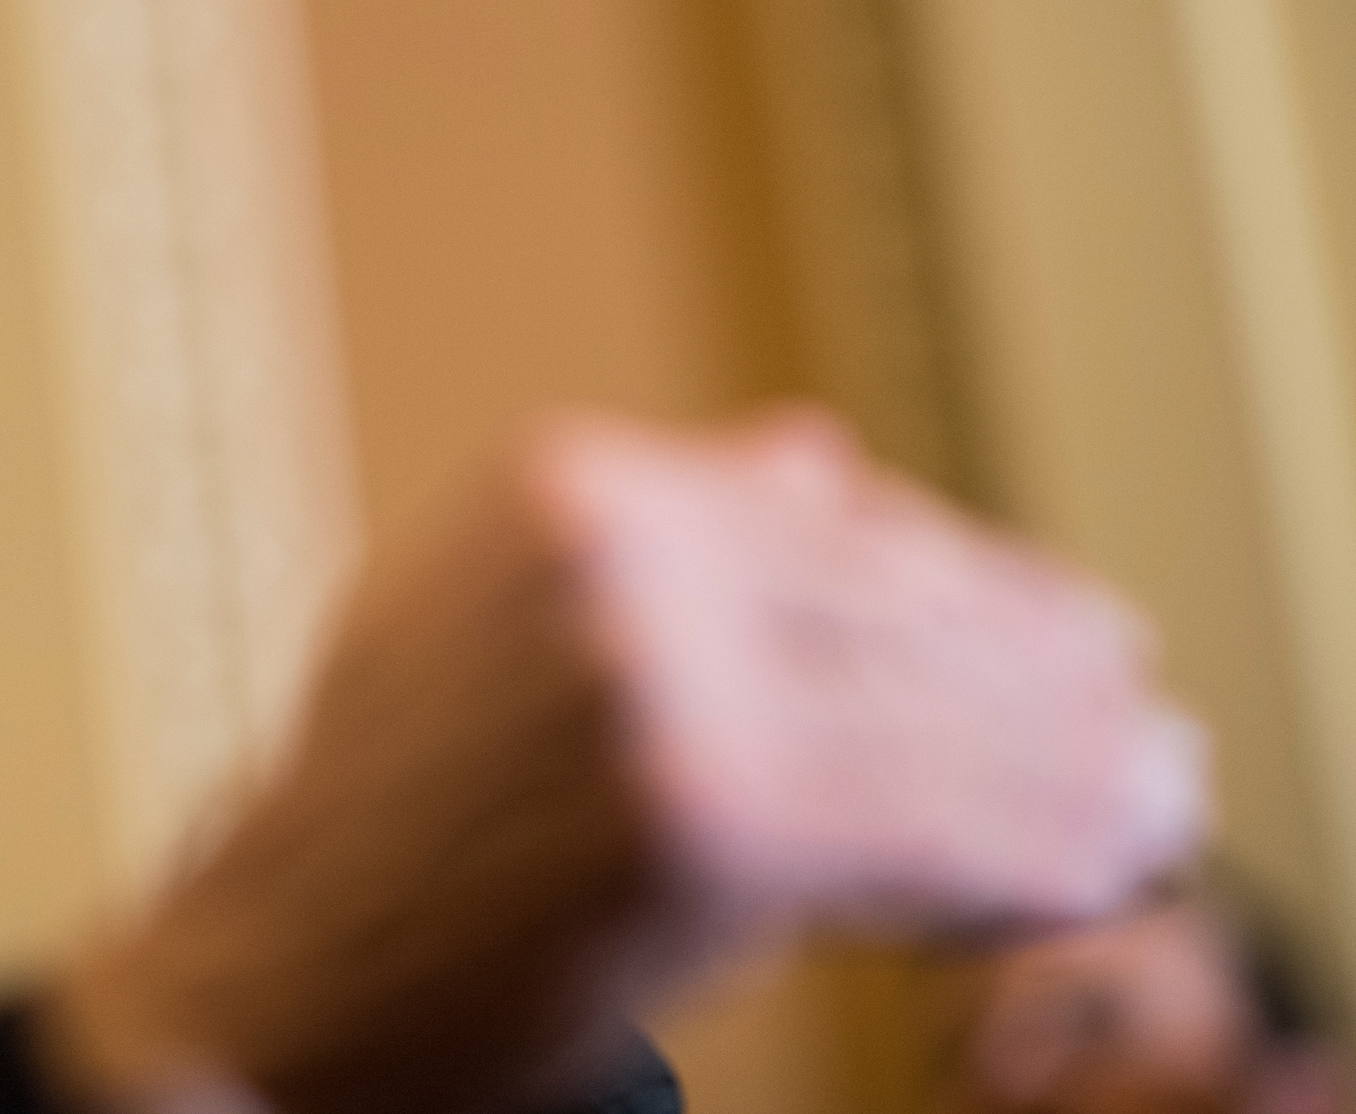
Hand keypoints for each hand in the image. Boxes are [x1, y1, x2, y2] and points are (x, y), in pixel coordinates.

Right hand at [41, 409, 1205, 1113]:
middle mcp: (615, 554)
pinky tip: (1089, 870)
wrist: (269, 967)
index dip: (970, 586)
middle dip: (1041, 680)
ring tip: (1152, 796)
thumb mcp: (489, 611)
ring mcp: (655, 679)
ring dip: (1066, 770)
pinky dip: (1027, 856)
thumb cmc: (382, 808)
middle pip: (901, 612)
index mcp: (569, 484)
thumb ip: (662, 531)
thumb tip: (828, 456)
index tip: (1063, 634)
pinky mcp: (700, 819)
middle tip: (1141, 721)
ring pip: (934, 718)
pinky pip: (923, 831)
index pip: (836, 523)